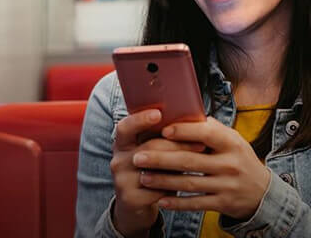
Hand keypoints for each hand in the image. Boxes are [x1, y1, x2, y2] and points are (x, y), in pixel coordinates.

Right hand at [111, 109, 204, 236]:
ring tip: (200, 160)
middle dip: (176, 144)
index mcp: (122, 143)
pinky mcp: (130, 199)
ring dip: (180, 165)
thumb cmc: (149, 169)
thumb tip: (190, 118)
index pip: (125, 127)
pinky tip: (188, 183)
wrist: (134, 203)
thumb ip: (159, 136)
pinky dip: (174, 187)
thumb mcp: (148, 150)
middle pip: (148, 148)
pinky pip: (157, 191)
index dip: (140, 119)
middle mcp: (118, 159)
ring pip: (154, 170)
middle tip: (200, 142)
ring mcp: (122, 180)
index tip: (158, 113)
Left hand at [132, 117, 270, 219]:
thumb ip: (209, 128)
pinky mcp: (223, 204)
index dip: (183, 131)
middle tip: (139, 157)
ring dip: (164, 181)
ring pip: (189, 183)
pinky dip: (178, 202)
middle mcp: (230, 164)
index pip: (205, 134)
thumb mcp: (231, 138)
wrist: (263, 192)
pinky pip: (196, 203)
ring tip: (143, 177)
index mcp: (231, 142)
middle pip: (190, 160)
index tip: (162, 130)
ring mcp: (227, 186)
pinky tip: (161, 200)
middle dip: (161, 159)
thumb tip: (181, 114)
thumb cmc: (238, 157)